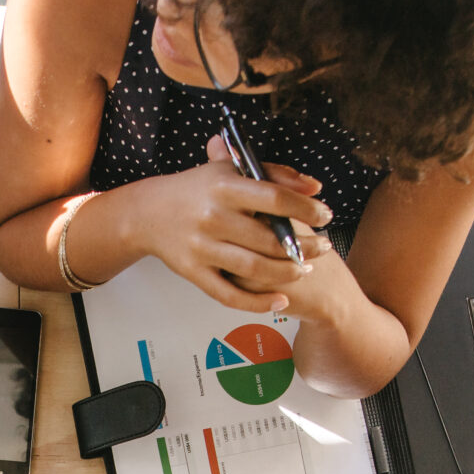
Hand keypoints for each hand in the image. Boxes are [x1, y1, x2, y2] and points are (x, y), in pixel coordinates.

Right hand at [125, 139, 333, 312]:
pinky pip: (230, 295)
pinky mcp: (193, 273)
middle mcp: (212, 217)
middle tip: (324, 247)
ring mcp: (202, 248)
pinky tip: (280, 301)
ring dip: (287, 273)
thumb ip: (274, 174)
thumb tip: (315, 187)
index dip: (306, 209)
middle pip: (269, 239)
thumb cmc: (197, 189)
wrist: (148, 212)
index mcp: (224, 186)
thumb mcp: (230, 170)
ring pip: (255, 269)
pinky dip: (258, 303)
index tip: (325, 216)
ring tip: (306, 269)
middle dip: (304, 246)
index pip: (275, 198)